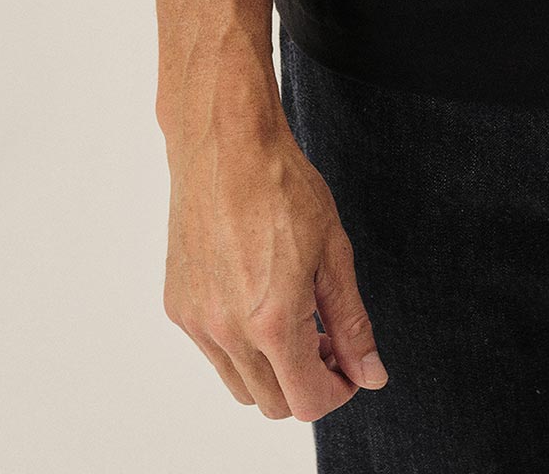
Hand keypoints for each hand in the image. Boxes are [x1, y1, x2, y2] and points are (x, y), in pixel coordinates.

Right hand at [163, 118, 388, 420]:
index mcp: (272, 321)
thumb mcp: (334, 253)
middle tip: (326, 339)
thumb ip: (351, 323)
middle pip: (272, 403)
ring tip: (294, 318)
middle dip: (306, 382)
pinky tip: (258, 297)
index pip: (306, 401)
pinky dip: (240, 344)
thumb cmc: (283, 186)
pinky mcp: (178, 306)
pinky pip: (213, 351)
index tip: (348, 363)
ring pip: (240, 384)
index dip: (337, 390)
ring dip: (271, 369)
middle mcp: (227, 330)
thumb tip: (371, 374)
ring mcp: (197, 321)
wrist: (227, 144)